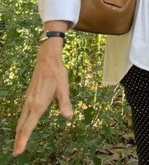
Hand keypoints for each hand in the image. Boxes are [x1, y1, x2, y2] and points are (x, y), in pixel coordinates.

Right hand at [14, 39, 72, 155]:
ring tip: (18, 143)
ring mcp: (28, 100)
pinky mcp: (28, 97)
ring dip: (19, 132)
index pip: (29, 126)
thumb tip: (69, 117)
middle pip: (22, 125)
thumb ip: (65, 103)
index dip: (23, 140)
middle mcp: (30, 104)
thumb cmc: (57, 73)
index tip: (18, 151)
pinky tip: (23, 125)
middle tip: (15, 152)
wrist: (47, 60)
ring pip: (21, 120)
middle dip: (18, 139)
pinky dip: (21, 123)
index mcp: (39, 104)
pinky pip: (23, 113)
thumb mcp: (64, 87)